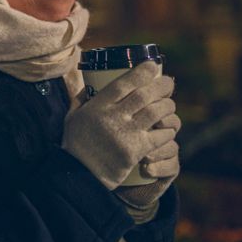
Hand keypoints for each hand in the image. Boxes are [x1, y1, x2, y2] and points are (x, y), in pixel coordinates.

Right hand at [62, 62, 175, 189]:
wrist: (79, 175)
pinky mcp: (135, 151)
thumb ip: (80, 98)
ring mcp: (125, 134)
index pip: (123, 83)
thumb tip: (86, 82)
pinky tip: (169, 129)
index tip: (153, 66)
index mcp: (97, 106)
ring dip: (168, 107)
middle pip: (144, 95)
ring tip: (170, 105)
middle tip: (170, 83)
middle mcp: (112, 117)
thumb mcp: (72, 117)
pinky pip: (159, 136)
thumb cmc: (75, 145)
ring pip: (155, 113)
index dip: (141, 72)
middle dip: (161, 86)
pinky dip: (167, 131)